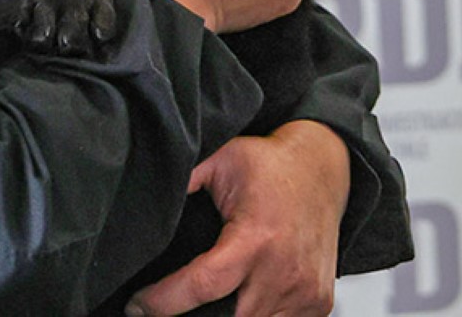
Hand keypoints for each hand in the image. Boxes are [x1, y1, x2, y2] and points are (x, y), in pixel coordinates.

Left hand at [126, 120, 350, 316]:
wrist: (323, 168)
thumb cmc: (273, 166)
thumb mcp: (221, 160)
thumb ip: (185, 180)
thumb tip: (146, 201)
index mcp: (256, 238)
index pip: (202, 286)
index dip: (162, 302)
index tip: (138, 304)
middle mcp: (283, 269)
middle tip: (173, 306)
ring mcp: (304, 291)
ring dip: (230, 316)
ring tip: (211, 300)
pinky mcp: (318, 303)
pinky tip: (246, 300)